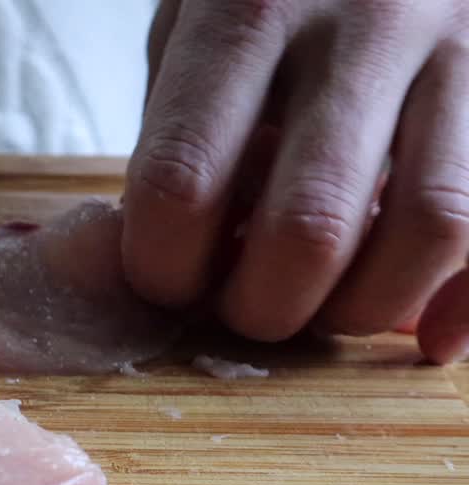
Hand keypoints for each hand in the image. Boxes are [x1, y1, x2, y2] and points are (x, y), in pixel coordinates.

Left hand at [121, 0, 468, 362]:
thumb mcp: (200, 12)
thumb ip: (187, 122)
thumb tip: (187, 257)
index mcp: (250, 7)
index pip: (184, 181)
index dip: (164, 265)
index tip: (166, 280)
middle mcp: (369, 21)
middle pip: (310, 225)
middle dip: (263, 307)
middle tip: (246, 309)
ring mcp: (466, 45)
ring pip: (433, 226)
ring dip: (364, 308)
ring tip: (325, 311)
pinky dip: (468, 303)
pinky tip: (426, 335)